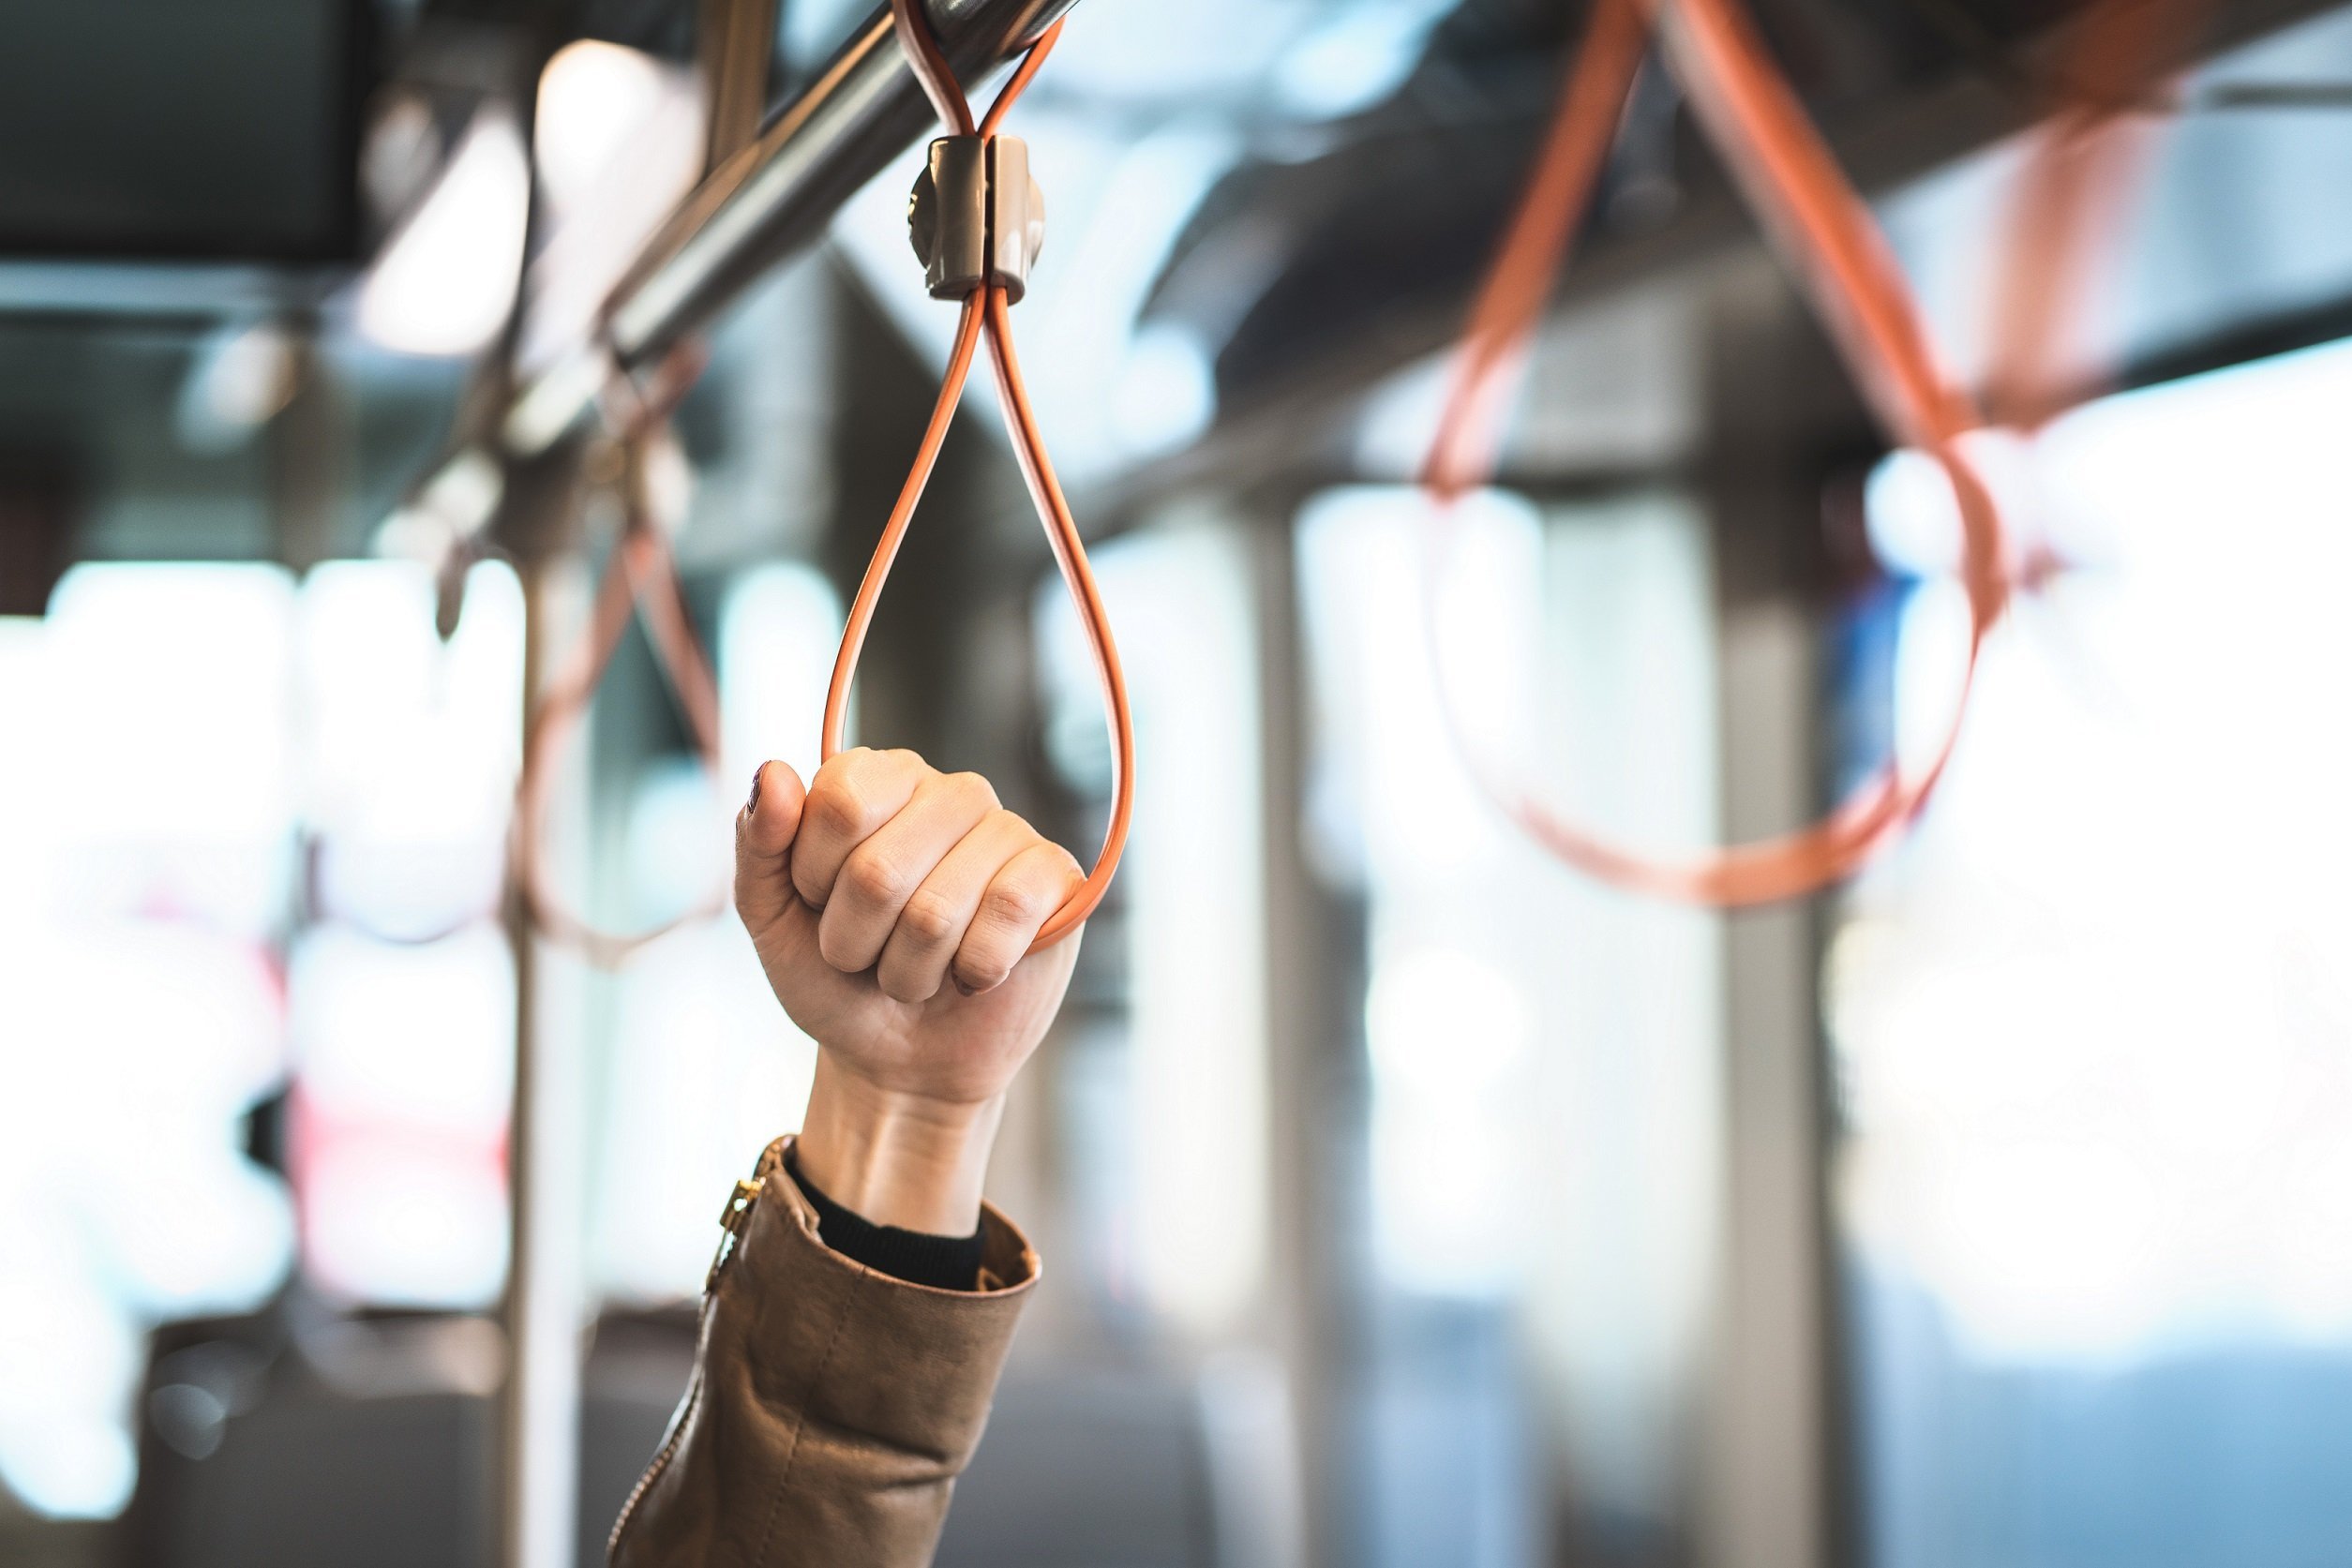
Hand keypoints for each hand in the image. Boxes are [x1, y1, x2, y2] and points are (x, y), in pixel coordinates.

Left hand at [735, 748, 1083, 1232]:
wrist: (902, 1059)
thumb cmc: (835, 978)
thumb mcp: (773, 919)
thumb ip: (759, 843)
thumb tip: (774, 770)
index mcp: (879, 779)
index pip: (838, 802)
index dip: (815, 878)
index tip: (820, 905)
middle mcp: (949, 791)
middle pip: (879, 870)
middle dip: (857, 942)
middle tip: (868, 955)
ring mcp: (1009, 830)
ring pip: (938, 909)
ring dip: (909, 970)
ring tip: (917, 971)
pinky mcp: (1056, 877)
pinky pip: (1007, 914)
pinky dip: (973, 970)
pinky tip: (972, 974)